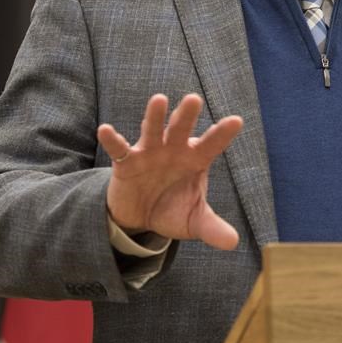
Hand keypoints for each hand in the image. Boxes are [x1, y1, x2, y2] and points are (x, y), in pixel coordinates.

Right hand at [96, 93, 242, 248]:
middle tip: (194, 99)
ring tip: (159, 100)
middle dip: (186, 115)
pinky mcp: (126, 163)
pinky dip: (112, 140)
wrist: (141, 219)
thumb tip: (233, 243)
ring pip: (152, 131)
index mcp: (195, 160)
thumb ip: (213, 228)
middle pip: (181, 130)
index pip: (212, 145)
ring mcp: (150, 153)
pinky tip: (105, 130)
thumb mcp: (194, 222)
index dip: (222, 134)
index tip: (236, 121)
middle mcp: (174, 150)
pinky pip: (119, 149)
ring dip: (154, 116)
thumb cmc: (173, 209)